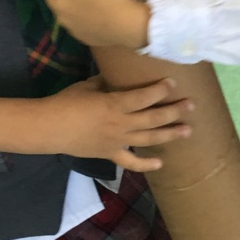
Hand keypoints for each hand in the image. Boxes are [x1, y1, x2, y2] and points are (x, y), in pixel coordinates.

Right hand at [46, 76, 192, 171]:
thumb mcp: (88, 86)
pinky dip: (146, 165)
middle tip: (191, 105)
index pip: (145, 96)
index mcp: (115, 104)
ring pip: (149, 139)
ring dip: (170, 134)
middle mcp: (121, 123)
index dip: (161, 89)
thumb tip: (116, 74)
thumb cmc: (66, 103)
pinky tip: (160, 163)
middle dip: (174, 110)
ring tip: (187, 131)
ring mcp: (117, 141)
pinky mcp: (110, 154)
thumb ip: (105, 82)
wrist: (48, 128)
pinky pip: (130, 162)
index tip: (174, 83)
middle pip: (154, 117)